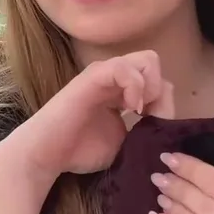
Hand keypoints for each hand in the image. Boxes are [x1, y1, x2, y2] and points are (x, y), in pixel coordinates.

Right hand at [12, 50, 173, 179]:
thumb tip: (167, 121)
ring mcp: (103, 74)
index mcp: (121, 92)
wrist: (46, 154)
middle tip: (147, 114)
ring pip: (146, 60)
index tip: (154, 126)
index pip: (157, 82)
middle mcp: (114, 78)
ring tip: (138, 111)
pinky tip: (131, 109)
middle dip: (159, 89)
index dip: (164, 103)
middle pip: (153, 63)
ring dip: (151, 86)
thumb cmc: (80, 150)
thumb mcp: (125, 142)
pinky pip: (125, 67)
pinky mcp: (93, 76)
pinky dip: (136, 86)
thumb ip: (146, 130)